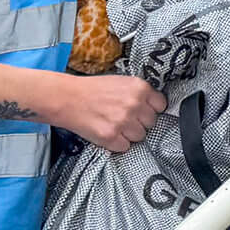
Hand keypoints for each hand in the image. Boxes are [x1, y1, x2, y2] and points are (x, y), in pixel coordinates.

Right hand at [50, 74, 164, 152]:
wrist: (67, 98)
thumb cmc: (94, 90)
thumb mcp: (122, 82)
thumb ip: (140, 93)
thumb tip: (155, 105)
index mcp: (140, 88)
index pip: (161, 105)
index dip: (151, 109)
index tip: (143, 111)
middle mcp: (134, 104)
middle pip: (151, 123)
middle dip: (140, 122)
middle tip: (124, 118)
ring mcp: (123, 122)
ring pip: (139, 136)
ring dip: (129, 134)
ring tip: (114, 125)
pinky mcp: (110, 137)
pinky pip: (124, 147)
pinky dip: (116, 143)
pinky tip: (107, 132)